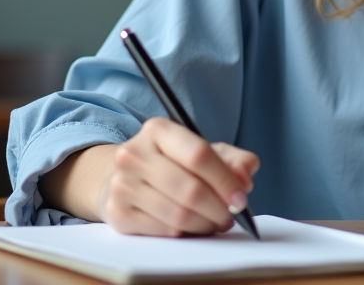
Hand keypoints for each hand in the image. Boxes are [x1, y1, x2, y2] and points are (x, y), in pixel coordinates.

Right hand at [97, 117, 259, 236]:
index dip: (225, 180)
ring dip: (205, 224)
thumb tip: (245, 177)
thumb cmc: (170, 163)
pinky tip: (192, 227)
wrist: (124, 177)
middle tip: (230, 216)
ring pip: (178, 215)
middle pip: (190, 190)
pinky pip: (164, 231)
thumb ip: (233, 159)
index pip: (199, 155)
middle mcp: (134, 154)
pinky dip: (186, 233)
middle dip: (218, 209)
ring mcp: (122, 184)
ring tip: (214, 222)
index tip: (241, 198)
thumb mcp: (202, 151)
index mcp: (157, 130)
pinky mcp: (118, 213)